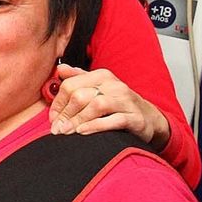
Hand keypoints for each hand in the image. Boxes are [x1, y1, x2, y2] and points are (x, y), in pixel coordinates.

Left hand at [48, 64, 170, 151]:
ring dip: (77, 120)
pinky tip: (83, 132)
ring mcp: (125, 101)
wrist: (148, 118)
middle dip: (65, 114)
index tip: (53, 118)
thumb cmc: (118, 104)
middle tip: (57, 129)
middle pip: (81, 95)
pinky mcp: (135, 118)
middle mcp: (114, 85)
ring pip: (96, 106)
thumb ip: (79, 78)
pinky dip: (96, 126)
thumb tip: (60, 69)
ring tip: (67, 132)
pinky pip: (114, 120)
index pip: (70, 85)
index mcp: (102, 76)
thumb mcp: (99, 88)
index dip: (57, 103)